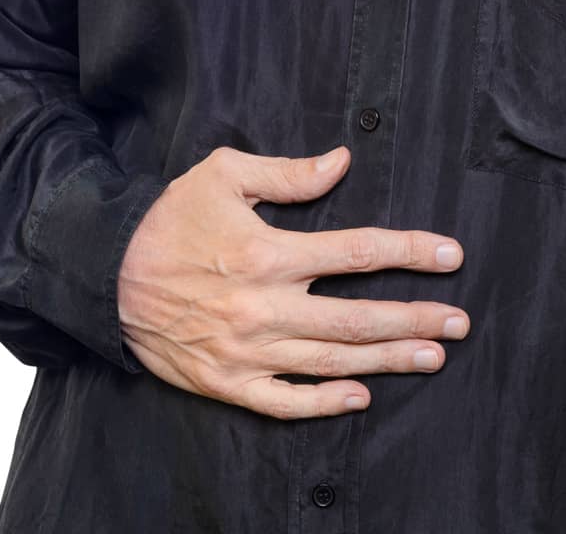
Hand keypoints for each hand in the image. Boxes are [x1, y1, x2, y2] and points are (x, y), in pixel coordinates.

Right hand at [116, 143, 469, 416]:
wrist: (106, 274)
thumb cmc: (168, 218)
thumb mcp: (224, 175)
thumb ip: (289, 173)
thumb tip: (342, 161)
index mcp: (270, 252)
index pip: (357, 252)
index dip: (410, 251)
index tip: (451, 254)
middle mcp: (265, 307)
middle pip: (357, 317)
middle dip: (415, 317)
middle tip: (460, 321)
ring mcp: (248, 351)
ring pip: (332, 362)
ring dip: (388, 360)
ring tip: (433, 355)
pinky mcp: (227, 382)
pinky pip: (285, 401)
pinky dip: (325, 404)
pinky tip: (361, 398)